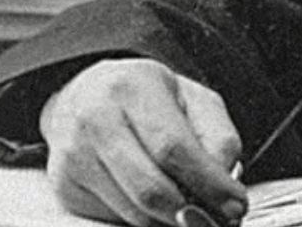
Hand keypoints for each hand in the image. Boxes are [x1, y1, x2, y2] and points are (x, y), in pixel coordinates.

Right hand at [39, 58, 246, 226]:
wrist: (86, 95)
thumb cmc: (148, 99)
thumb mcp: (194, 100)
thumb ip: (219, 139)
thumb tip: (225, 186)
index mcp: (132, 88)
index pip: (173, 148)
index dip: (209, 184)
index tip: (236, 205)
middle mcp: (95, 120)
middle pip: (150, 188)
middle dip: (192, 213)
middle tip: (218, 219)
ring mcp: (73, 156)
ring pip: (134, 212)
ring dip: (171, 222)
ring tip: (194, 211)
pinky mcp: (65, 187)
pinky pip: (113, 220)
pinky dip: (144, 222)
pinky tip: (161, 209)